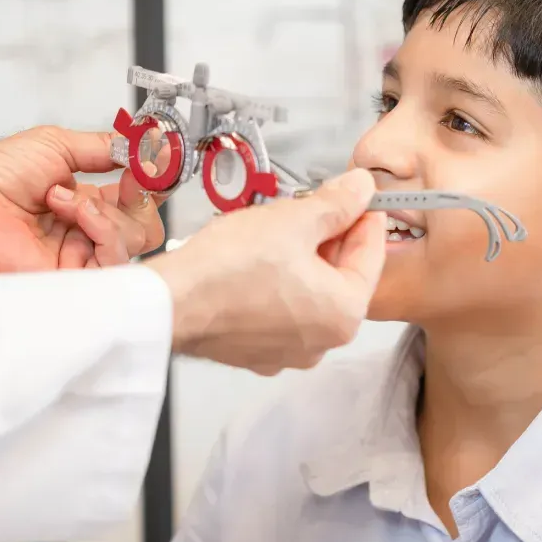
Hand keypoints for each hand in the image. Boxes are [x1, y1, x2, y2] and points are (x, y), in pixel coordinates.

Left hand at [0, 126, 165, 277]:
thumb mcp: (55, 145)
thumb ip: (103, 147)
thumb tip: (143, 145)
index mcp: (83, 202)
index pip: (136, 199)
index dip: (150, 181)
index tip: (153, 162)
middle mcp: (86, 232)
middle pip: (145, 224)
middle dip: (140, 198)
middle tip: (124, 180)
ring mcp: (81, 256)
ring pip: (135, 240)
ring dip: (108, 212)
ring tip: (66, 200)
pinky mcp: (75, 279)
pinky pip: (114, 259)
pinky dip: (104, 229)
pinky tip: (76, 216)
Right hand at [145, 169, 385, 375]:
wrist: (170, 302)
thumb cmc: (229, 267)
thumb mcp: (293, 219)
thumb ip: (336, 203)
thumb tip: (360, 188)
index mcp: (345, 312)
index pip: (371, 254)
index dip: (364, 216)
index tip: (358, 196)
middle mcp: (323, 342)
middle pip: (341, 277)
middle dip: (330, 238)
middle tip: (314, 206)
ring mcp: (289, 352)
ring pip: (310, 294)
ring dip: (303, 261)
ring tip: (279, 231)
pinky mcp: (257, 352)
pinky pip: (280, 312)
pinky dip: (277, 286)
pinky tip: (257, 261)